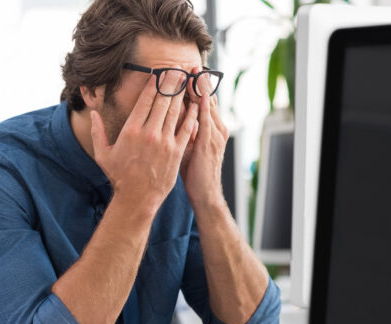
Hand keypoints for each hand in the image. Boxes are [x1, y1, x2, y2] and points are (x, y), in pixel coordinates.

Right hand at [90, 73, 198, 211]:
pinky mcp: (176, 151)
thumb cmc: (119, 176)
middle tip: (177, 69)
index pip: (145, 100)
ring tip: (187, 80)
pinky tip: (196, 105)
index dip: (154, 84)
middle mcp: (149, 133)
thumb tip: (93, 114)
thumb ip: (97, 131)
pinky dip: (192, 115)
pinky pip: (186, 128)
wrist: (137, 198)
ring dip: (182, 94)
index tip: (159, 73)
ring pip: (176, 111)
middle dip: (171, 83)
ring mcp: (164, 142)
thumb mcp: (103, 154)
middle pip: (163, 101)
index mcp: (131, 130)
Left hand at [180, 67, 229, 207]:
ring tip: (194, 71)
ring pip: (207, 105)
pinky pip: (204, 118)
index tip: (187, 71)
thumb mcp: (191, 148)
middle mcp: (216, 128)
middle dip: (199, 81)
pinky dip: (201, 104)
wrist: (205, 193)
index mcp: (211, 128)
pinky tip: (196, 93)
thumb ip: (186, 131)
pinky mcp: (209, 142)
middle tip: (191, 63)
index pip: (203, 102)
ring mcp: (215, 134)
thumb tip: (174, 118)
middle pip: (207, 99)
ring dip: (200, 87)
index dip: (196, 86)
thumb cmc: (195, 172)